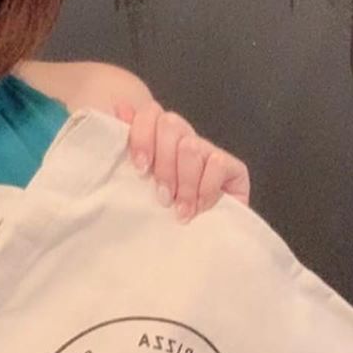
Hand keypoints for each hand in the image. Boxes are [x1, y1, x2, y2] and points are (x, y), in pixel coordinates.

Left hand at [115, 102, 250, 221]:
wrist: (199, 241)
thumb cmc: (159, 212)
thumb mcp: (134, 181)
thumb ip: (123, 146)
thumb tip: (118, 111)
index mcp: (159, 136)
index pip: (150, 113)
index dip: (143, 137)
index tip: (139, 168)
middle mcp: (184, 138)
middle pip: (171, 125)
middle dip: (163, 166)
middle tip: (161, 197)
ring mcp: (209, 151)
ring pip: (191, 146)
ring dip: (184, 184)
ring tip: (179, 210)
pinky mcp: (233, 168)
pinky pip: (217, 164)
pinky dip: (205, 189)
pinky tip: (199, 207)